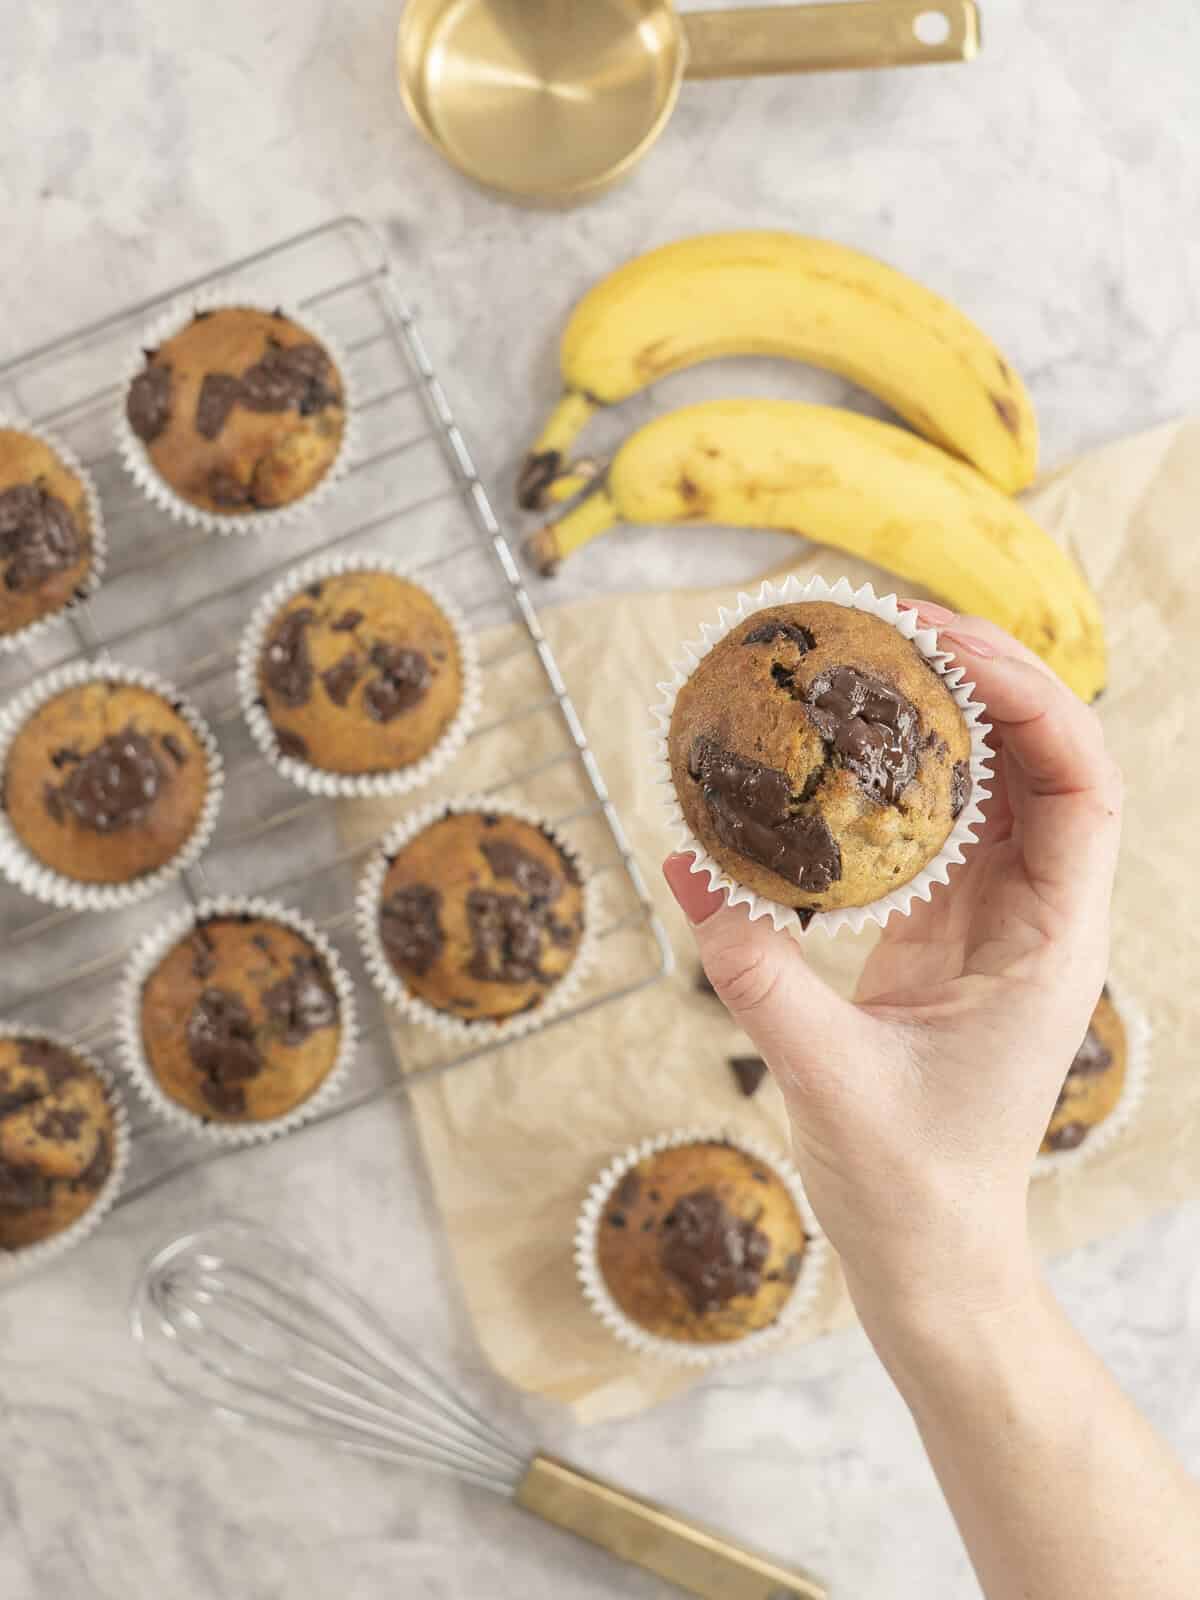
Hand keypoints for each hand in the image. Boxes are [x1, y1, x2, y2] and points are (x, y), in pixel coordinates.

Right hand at [663, 603, 1122, 1331]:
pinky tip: (845, 744)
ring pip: (995, 787)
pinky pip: (939, 828)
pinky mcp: (942, 936)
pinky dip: (903, 774)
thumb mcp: (830, 1080)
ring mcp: (992, 924)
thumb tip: (690, 874)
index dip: (1033, 700)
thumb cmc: (913, 1187)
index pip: (1081, 787)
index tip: (949, 648)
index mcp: (1050, 945)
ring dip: (946, 716)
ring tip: (872, 658)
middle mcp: (1036, 919)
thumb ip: (759, 978)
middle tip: (896, 624)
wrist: (931, 1256)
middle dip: (986, 680)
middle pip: (1044, 763)